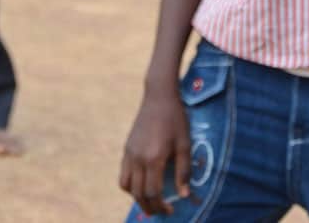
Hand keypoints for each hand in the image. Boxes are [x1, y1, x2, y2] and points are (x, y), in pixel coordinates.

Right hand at [119, 88, 191, 215]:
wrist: (158, 97)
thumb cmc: (176, 119)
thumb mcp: (185, 145)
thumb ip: (184, 171)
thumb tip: (184, 195)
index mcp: (153, 158)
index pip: (152, 192)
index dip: (161, 206)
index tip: (171, 210)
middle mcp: (138, 158)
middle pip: (138, 193)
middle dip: (149, 207)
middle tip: (161, 211)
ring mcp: (129, 153)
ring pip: (127, 186)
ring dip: (137, 198)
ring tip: (150, 201)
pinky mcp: (127, 148)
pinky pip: (123, 174)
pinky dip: (130, 185)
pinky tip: (142, 184)